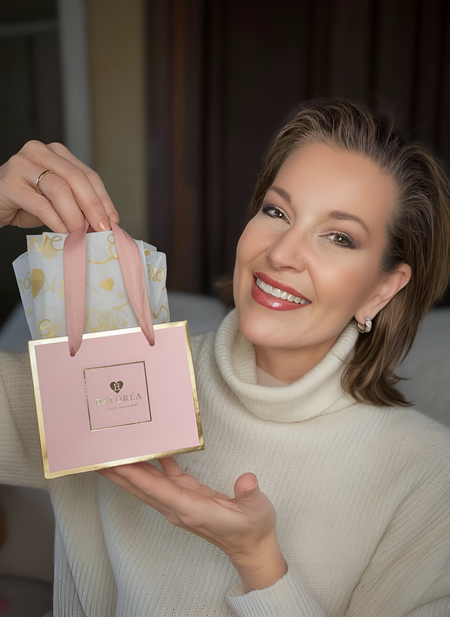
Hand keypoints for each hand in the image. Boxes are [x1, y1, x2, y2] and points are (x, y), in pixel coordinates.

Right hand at [0, 140, 118, 231]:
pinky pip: (40, 203)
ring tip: (81, 233)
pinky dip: (56, 220)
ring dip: (74, 215)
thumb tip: (104, 223)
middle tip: (102, 229)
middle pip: (76, 178)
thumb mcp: (56, 201)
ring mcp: (22, 164)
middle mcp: (40, 152)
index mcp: (56, 153)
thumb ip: (77, 204)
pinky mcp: (8, 183)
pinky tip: (63, 232)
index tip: (113, 220)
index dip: (103, 199)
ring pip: (59, 188)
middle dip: (93, 206)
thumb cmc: (25, 203)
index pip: (88, 175)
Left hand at [97, 457, 286, 591]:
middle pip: (142, 488)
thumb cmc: (252, 529)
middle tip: (98, 456)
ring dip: (129, 469)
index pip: (158, 491)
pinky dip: (155, 464)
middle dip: (119, 473)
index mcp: (192, 510)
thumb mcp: (257, 511)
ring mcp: (181, 502)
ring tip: (112, 452)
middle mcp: (179, 507)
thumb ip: (249, 495)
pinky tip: (151, 449)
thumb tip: (246, 481)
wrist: (252, 546)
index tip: (117, 464)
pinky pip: (165, 477)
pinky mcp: (188, 496)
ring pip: (149, 483)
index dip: (137, 476)